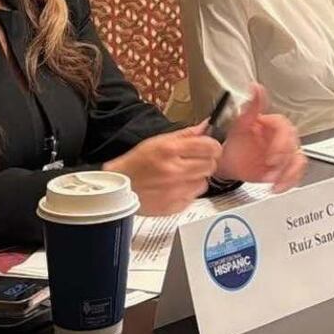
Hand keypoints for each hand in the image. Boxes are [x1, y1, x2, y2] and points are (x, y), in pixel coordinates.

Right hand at [102, 125, 221, 215]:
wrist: (120, 187)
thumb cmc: (137, 162)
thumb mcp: (158, 141)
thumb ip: (185, 134)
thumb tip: (206, 126)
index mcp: (170, 150)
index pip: (209, 147)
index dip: (213, 146)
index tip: (210, 148)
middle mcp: (175, 171)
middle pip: (210, 165)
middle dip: (206, 162)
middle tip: (194, 162)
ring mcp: (175, 191)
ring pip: (204, 182)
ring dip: (197, 178)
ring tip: (182, 176)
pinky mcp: (174, 206)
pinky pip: (194, 197)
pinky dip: (188, 192)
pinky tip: (175, 188)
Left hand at [215, 84, 305, 192]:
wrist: (230, 162)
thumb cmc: (236, 141)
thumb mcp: (240, 124)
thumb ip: (251, 107)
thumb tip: (255, 87)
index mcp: (274, 124)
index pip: (285, 129)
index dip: (281, 143)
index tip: (272, 155)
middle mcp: (282, 138)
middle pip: (293, 146)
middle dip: (283, 160)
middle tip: (270, 166)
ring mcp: (285, 153)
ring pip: (298, 161)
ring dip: (287, 173)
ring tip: (272, 180)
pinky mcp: (286, 168)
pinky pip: (296, 174)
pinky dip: (289, 182)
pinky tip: (277, 187)